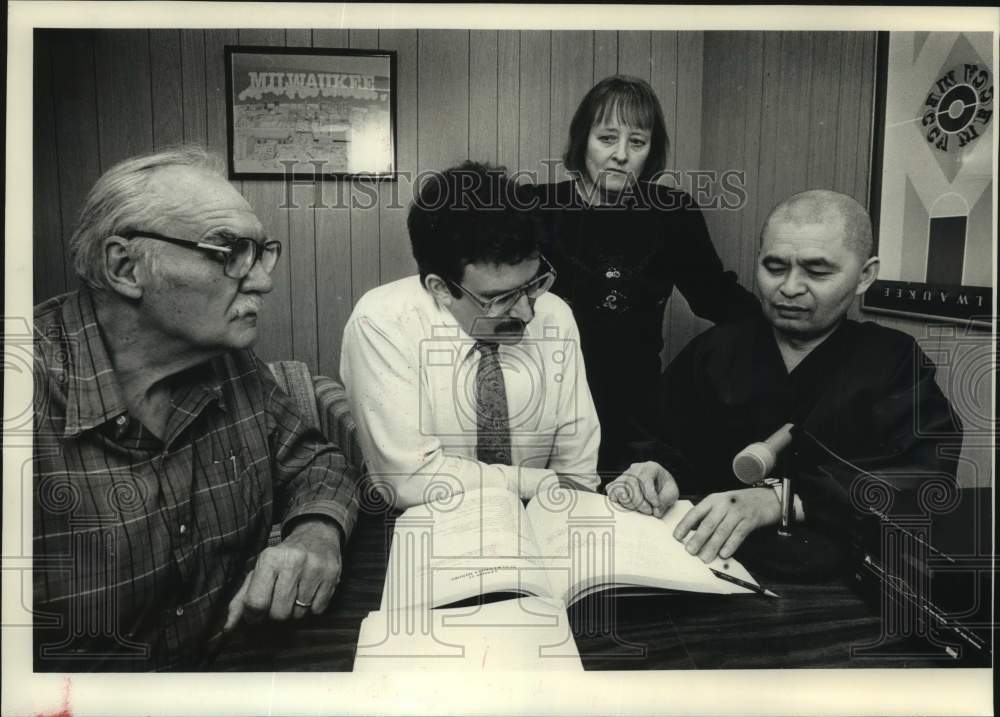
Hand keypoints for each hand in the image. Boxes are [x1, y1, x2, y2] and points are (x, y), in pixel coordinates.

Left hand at [224, 517, 342, 631]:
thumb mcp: (258, 571)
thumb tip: (227, 628)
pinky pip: (318, 610)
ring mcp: (315, 568)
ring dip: (296, 610)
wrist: (317, 534)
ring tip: (297, 592)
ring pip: (299, 614)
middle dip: (277, 612)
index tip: (258, 611)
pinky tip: (311, 590)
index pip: (256, 603)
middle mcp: (293, 561)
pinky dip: (313, 606)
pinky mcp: (332, 575)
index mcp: (269, 559)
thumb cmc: (283, 558)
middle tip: (280, 599)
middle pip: (279, 613)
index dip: (255, 615)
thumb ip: (241, 600)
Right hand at [606, 462, 678, 517]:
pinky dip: (615, 498)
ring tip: (638, 509)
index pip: (645, 479)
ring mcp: (625, 475)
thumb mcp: (672, 492)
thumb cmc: (665, 487)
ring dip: (628, 502)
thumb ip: (665, 501)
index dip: (650, 495)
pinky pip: (611, 489)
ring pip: (619, 486)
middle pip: (631, 483)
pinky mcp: (618, 482)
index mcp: (650, 467)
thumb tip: (656, 512)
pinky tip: (625, 504)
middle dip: (639, 501)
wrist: (660, 484)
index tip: (656, 505)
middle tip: (648, 511)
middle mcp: (636, 469)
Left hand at [673, 488, 780, 562]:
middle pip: (708, 523)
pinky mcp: (750, 521)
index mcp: (713, 500)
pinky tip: (724, 554)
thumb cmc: (739, 503)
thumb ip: (707, 516)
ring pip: (722, 531)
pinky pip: (738, 535)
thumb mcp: (721, 504)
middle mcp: (724, 504)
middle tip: (690, 551)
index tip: (677, 537)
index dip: (685, 525)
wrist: (766, 498)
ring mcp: (738, 512)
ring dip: (712, 546)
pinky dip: (730, 545)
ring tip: (704, 557)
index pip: (695, 512)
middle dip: (698, 539)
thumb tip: (691, 532)